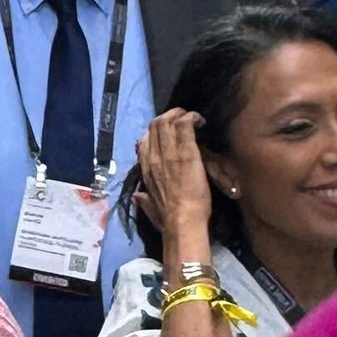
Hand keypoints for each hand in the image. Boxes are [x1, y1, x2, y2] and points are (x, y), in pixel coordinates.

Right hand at [138, 107, 213, 253]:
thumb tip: (136, 196)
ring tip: (192, 118)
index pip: (143, 140)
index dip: (155, 132)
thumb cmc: (168, 218)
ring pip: (167, 120)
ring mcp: (169, 152)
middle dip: (169, 116)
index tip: (168, 133)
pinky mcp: (186, 152)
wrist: (182, 221)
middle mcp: (154, 157)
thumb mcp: (150, 208)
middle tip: (183, 119)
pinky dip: (193, 118)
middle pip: (155, 124)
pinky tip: (201, 121)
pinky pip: (184, 124)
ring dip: (181, 114)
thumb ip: (143, 200)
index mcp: (146, 169)